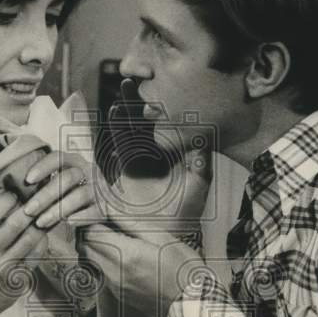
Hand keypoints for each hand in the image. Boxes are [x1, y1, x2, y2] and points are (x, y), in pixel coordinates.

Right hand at [0, 192, 48, 316]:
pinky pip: (37, 254)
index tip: (15, 193)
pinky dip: (43, 240)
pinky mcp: (17, 280)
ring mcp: (1, 269)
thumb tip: (5, 189)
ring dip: (40, 222)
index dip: (7, 200)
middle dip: (29, 208)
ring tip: (43, 213)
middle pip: (14, 223)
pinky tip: (43, 233)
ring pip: (30, 237)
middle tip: (36, 199)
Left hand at [21, 150, 108, 228]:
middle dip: (45, 195)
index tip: (27, 180)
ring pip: (79, 195)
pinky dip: (79, 217)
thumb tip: (14, 189)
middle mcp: (89, 171)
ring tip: (41, 223)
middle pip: (67, 178)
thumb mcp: (59, 182)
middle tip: (28, 210)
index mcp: (75, 161)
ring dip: (57, 209)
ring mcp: (99, 188)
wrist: (100, 207)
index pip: (58, 157)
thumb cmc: (69, 194)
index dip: (43, 167)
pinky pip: (93, 211)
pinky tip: (67, 223)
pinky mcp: (106, 207)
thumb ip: (43, 182)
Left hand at [79, 223, 203, 316]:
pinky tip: (120, 257)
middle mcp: (113, 272)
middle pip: (84, 246)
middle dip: (89, 232)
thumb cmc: (182, 268)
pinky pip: (101, 274)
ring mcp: (114, 286)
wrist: (191, 301)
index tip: (101, 214)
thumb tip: (111, 210)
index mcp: (125, 254)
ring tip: (112, 238)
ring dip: (94, 247)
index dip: (92, 219)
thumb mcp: (162, 237)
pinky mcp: (118, 294)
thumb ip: (131, 223)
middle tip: (104, 223)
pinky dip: (103, 262)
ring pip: (90, 261)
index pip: (90, 232)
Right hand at [105, 78, 213, 234]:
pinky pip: (117, 147)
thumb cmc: (186, 210)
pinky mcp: (123, 171)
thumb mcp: (199, 183)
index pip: (165, 121)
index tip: (156, 86)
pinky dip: (114, 132)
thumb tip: (205, 137)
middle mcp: (154, 152)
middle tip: (130, 81)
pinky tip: (112, 118)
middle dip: (135, 102)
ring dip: (122, 114)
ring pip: (127, 130)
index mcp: (174, 150)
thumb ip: (201, 161)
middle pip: (142, 120)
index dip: (160, 104)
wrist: (164, 234)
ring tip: (118, 98)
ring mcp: (137, 160)